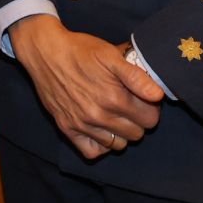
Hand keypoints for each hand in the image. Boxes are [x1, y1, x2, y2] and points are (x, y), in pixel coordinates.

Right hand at [11, 15, 163, 159]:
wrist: (45, 52)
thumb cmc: (80, 50)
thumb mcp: (110, 55)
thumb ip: (136, 77)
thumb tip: (157, 95)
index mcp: (114, 97)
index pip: (150, 118)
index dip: (150, 107)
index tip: (141, 97)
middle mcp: (99, 115)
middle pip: (136, 134)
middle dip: (137, 120)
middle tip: (128, 104)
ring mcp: (82, 124)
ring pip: (118, 145)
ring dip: (120, 132)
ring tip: (114, 114)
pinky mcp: (67, 129)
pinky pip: (92, 152)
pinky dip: (100, 145)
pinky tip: (101, 129)